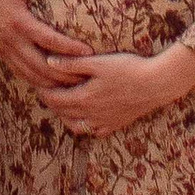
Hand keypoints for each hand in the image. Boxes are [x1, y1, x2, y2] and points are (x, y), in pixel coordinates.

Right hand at [0, 0, 88, 87]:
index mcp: (19, 22)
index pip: (48, 40)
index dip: (69, 48)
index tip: (88, 52)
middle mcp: (13, 41)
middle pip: (42, 67)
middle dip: (64, 74)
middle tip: (86, 76)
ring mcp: (7, 50)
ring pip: (32, 75)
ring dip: (52, 83)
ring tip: (72, 85)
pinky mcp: (2, 54)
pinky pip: (21, 74)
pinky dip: (37, 82)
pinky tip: (49, 84)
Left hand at [42, 42, 194, 137]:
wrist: (156, 85)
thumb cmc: (127, 69)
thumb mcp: (98, 63)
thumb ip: (72, 64)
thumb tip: (48, 62)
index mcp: (83, 98)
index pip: (55, 99)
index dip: (44, 92)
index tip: (38, 82)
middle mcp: (90, 115)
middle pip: (63, 112)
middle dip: (51, 103)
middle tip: (45, 91)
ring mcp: (103, 122)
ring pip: (76, 125)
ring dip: (65, 116)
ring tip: (62, 104)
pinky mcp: (116, 125)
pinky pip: (94, 132)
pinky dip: (84, 126)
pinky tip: (85, 118)